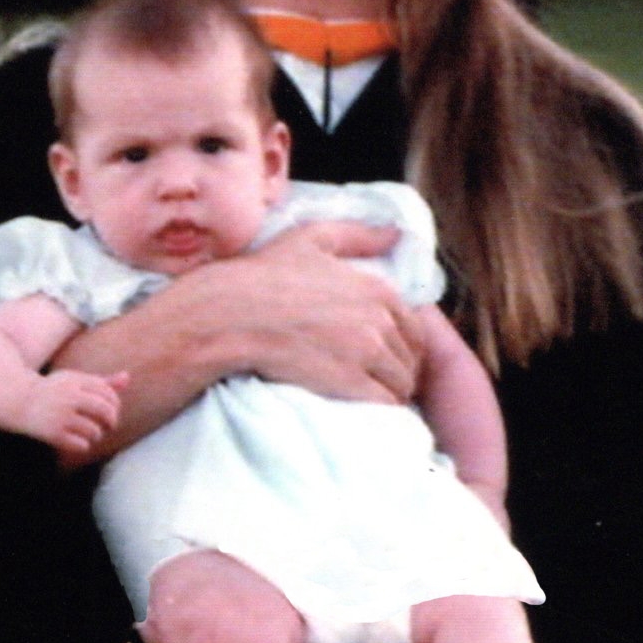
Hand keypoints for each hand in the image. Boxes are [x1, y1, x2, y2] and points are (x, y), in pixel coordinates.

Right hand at [23, 369, 128, 460]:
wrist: (18, 400)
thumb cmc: (53, 392)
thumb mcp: (75, 382)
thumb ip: (102, 382)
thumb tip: (128, 378)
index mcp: (75, 381)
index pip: (108, 393)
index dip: (115, 404)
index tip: (111, 411)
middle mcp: (68, 397)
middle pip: (106, 411)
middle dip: (112, 421)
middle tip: (109, 426)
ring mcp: (60, 416)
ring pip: (95, 431)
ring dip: (96, 434)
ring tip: (91, 433)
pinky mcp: (53, 433)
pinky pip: (82, 445)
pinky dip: (84, 445)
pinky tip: (77, 441)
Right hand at [241, 223, 424, 403]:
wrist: (228, 316)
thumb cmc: (262, 276)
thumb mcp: (311, 239)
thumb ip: (358, 234)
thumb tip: (395, 233)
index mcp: (376, 288)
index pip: (414, 327)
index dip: (402, 344)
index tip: (384, 355)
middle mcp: (378, 319)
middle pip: (410, 358)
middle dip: (397, 370)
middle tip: (375, 380)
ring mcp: (365, 353)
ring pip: (401, 383)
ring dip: (389, 392)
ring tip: (367, 396)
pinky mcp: (349, 383)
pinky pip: (384, 404)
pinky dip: (379, 409)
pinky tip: (361, 408)